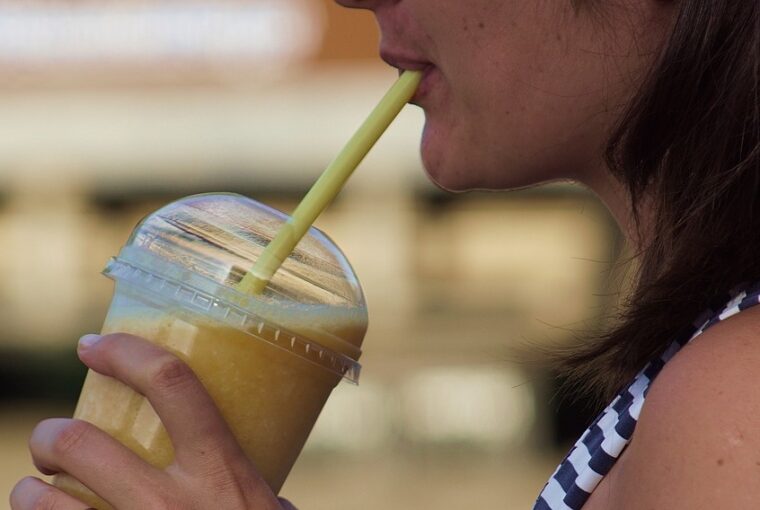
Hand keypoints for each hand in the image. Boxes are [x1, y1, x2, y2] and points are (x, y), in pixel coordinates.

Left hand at [10, 333, 298, 509]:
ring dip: (29, 492)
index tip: (93, 346)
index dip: (125, 351)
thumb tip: (236, 473)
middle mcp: (172, 502)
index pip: (170, 383)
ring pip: (43, 503)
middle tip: (54, 442)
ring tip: (35, 492)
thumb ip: (247, 486)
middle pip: (82, 443)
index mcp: (220, 470)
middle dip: (52, 436)